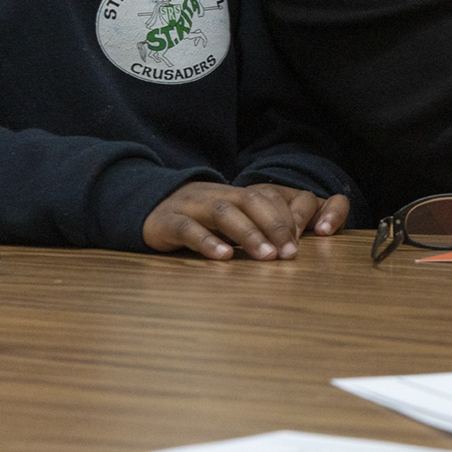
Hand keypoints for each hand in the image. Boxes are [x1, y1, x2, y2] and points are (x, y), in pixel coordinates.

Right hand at [143, 182, 350, 260]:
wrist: (147, 204)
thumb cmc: (198, 218)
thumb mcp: (229, 217)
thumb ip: (257, 227)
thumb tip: (293, 247)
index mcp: (235, 194)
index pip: (268, 196)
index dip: (288, 215)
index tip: (304, 241)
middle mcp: (217, 195)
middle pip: (251, 201)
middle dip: (275, 225)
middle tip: (291, 253)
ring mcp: (192, 205)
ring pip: (223, 212)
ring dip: (248, 234)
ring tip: (266, 256)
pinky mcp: (168, 221)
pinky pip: (188, 229)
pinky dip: (206, 242)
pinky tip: (222, 257)